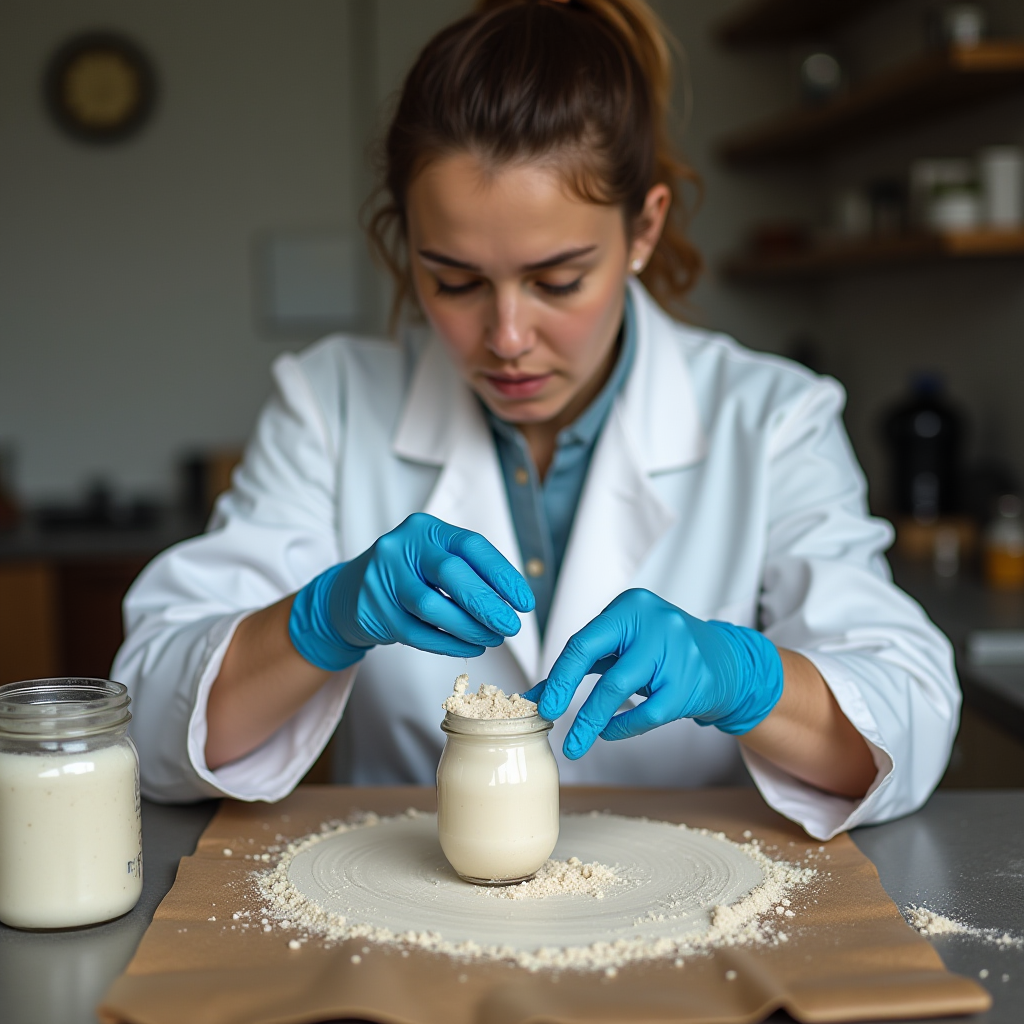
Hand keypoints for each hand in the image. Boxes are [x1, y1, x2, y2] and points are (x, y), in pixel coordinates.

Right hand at [289, 513, 534, 669]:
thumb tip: (513, 603)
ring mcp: (383, 577)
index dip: (502, 575)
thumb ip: (470, 572)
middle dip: (487, 604)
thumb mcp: (435, 560)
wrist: (350, 593)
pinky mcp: (374, 610)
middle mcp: (402, 546)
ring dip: (469, 628)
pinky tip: (470, 647)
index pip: (471, 546)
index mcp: (426, 528)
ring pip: (432, 607)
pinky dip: (449, 643)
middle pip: (452, 574)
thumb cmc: (409, 575)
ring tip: (493, 639)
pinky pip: (417, 633)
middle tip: (511, 626)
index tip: (524, 602)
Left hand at [525, 589, 782, 758]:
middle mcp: (654, 622)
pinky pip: (648, 713)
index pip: (584, 641)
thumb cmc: (660, 650)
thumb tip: (537, 694)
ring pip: (621, 690)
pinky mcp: (690, 684)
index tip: (542, 704)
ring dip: (592, 720)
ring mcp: (676, 652)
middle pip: (601, 665)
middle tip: (549, 721)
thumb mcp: (622, 644)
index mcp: (630, 606)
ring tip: (575, 743)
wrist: (722, 661)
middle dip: (570, 696)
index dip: (559, 676)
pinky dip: (623, 727)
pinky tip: (609, 732)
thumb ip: (582, 662)